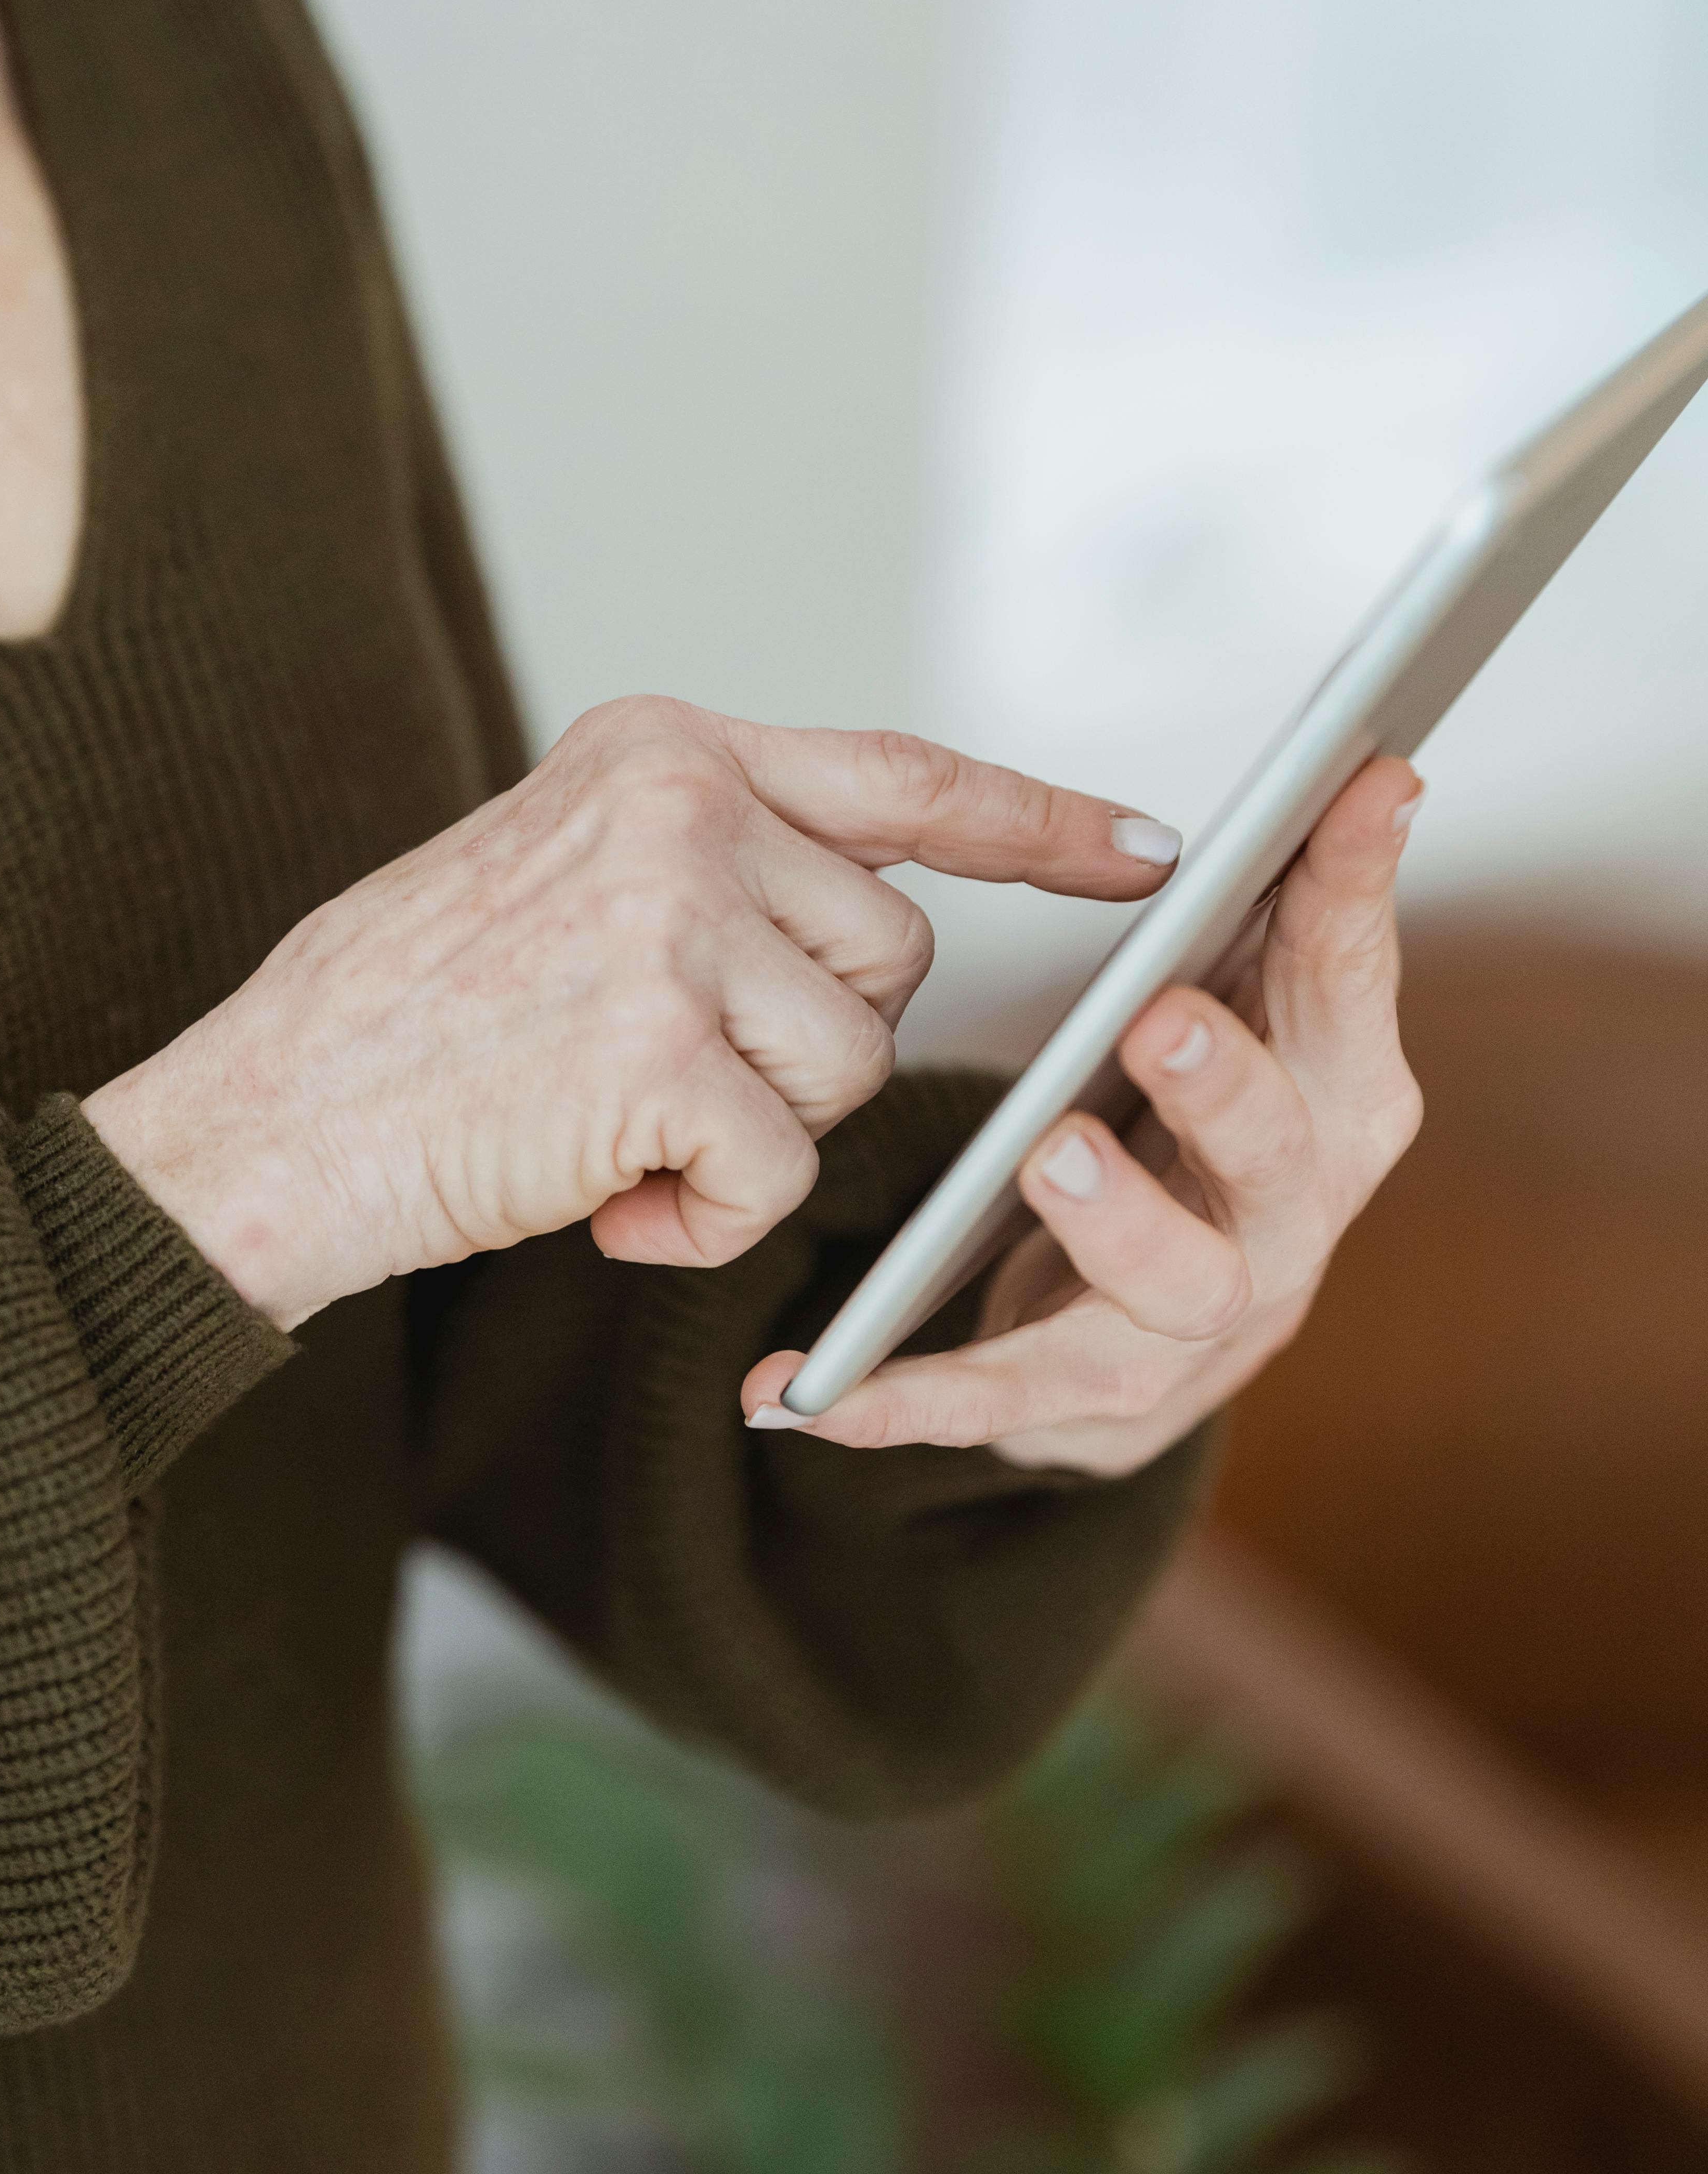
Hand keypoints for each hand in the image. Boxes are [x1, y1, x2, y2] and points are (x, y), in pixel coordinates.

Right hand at [82, 696, 1182, 1330]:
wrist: (268, 1120)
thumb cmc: (413, 1017)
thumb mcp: (565, 869)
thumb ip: (714, 859)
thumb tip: (873, 912)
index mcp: (663, 747)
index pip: (904, 774)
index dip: (1041, 820)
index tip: (1155, 850)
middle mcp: (679, 806)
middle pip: (889, 952)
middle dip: (810, 1046)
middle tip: (664, 1077)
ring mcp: (669, 920)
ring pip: (847, 1067)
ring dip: (752, 1140)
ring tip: (614, 1135)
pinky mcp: (658, 1050)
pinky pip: (776, 1169)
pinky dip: (705, 1220)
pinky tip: (604, 1201)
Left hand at [742, 756, 1423, 1477]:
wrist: (1140, 1328)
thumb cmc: (1188, 1136)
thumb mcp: (1243, 1010)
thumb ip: (1290, 910)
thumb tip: (1369, 769)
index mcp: (1333, 1103)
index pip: (1350, 986)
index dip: (1357, 892)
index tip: (1362, 781)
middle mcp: (1289, 1223)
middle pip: (1284, 1159)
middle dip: (1228, 1089)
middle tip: (1157, 1016)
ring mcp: (1200, 1327)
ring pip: (1180, 1290)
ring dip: (1115, 1223)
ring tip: (1043, 1157)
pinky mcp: (1094, 1404)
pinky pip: (996, 1403)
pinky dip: (903, 1402)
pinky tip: (804, 1389)